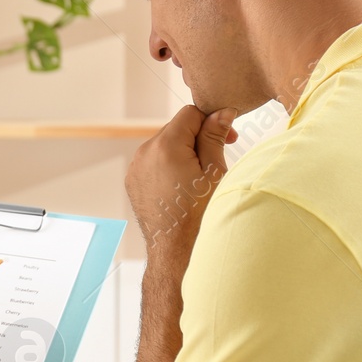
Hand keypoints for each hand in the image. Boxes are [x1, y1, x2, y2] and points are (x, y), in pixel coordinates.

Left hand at [125, 105, 237, 258]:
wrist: (176, 250)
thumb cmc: (201, 214)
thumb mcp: (215, 171)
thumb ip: (215, 136)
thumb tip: (222, 111)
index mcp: (165, 146)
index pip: (189, 114)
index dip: (211, 121)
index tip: (228, 137)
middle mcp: (144, 152)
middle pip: (176, 129)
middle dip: (197, 137)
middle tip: (218, 157)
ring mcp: (135, 167)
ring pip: (164, 145)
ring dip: (183, 152)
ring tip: (199, 176)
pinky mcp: (132, 181)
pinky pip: (153, 162)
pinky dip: (168, 166)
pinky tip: (182, 186)